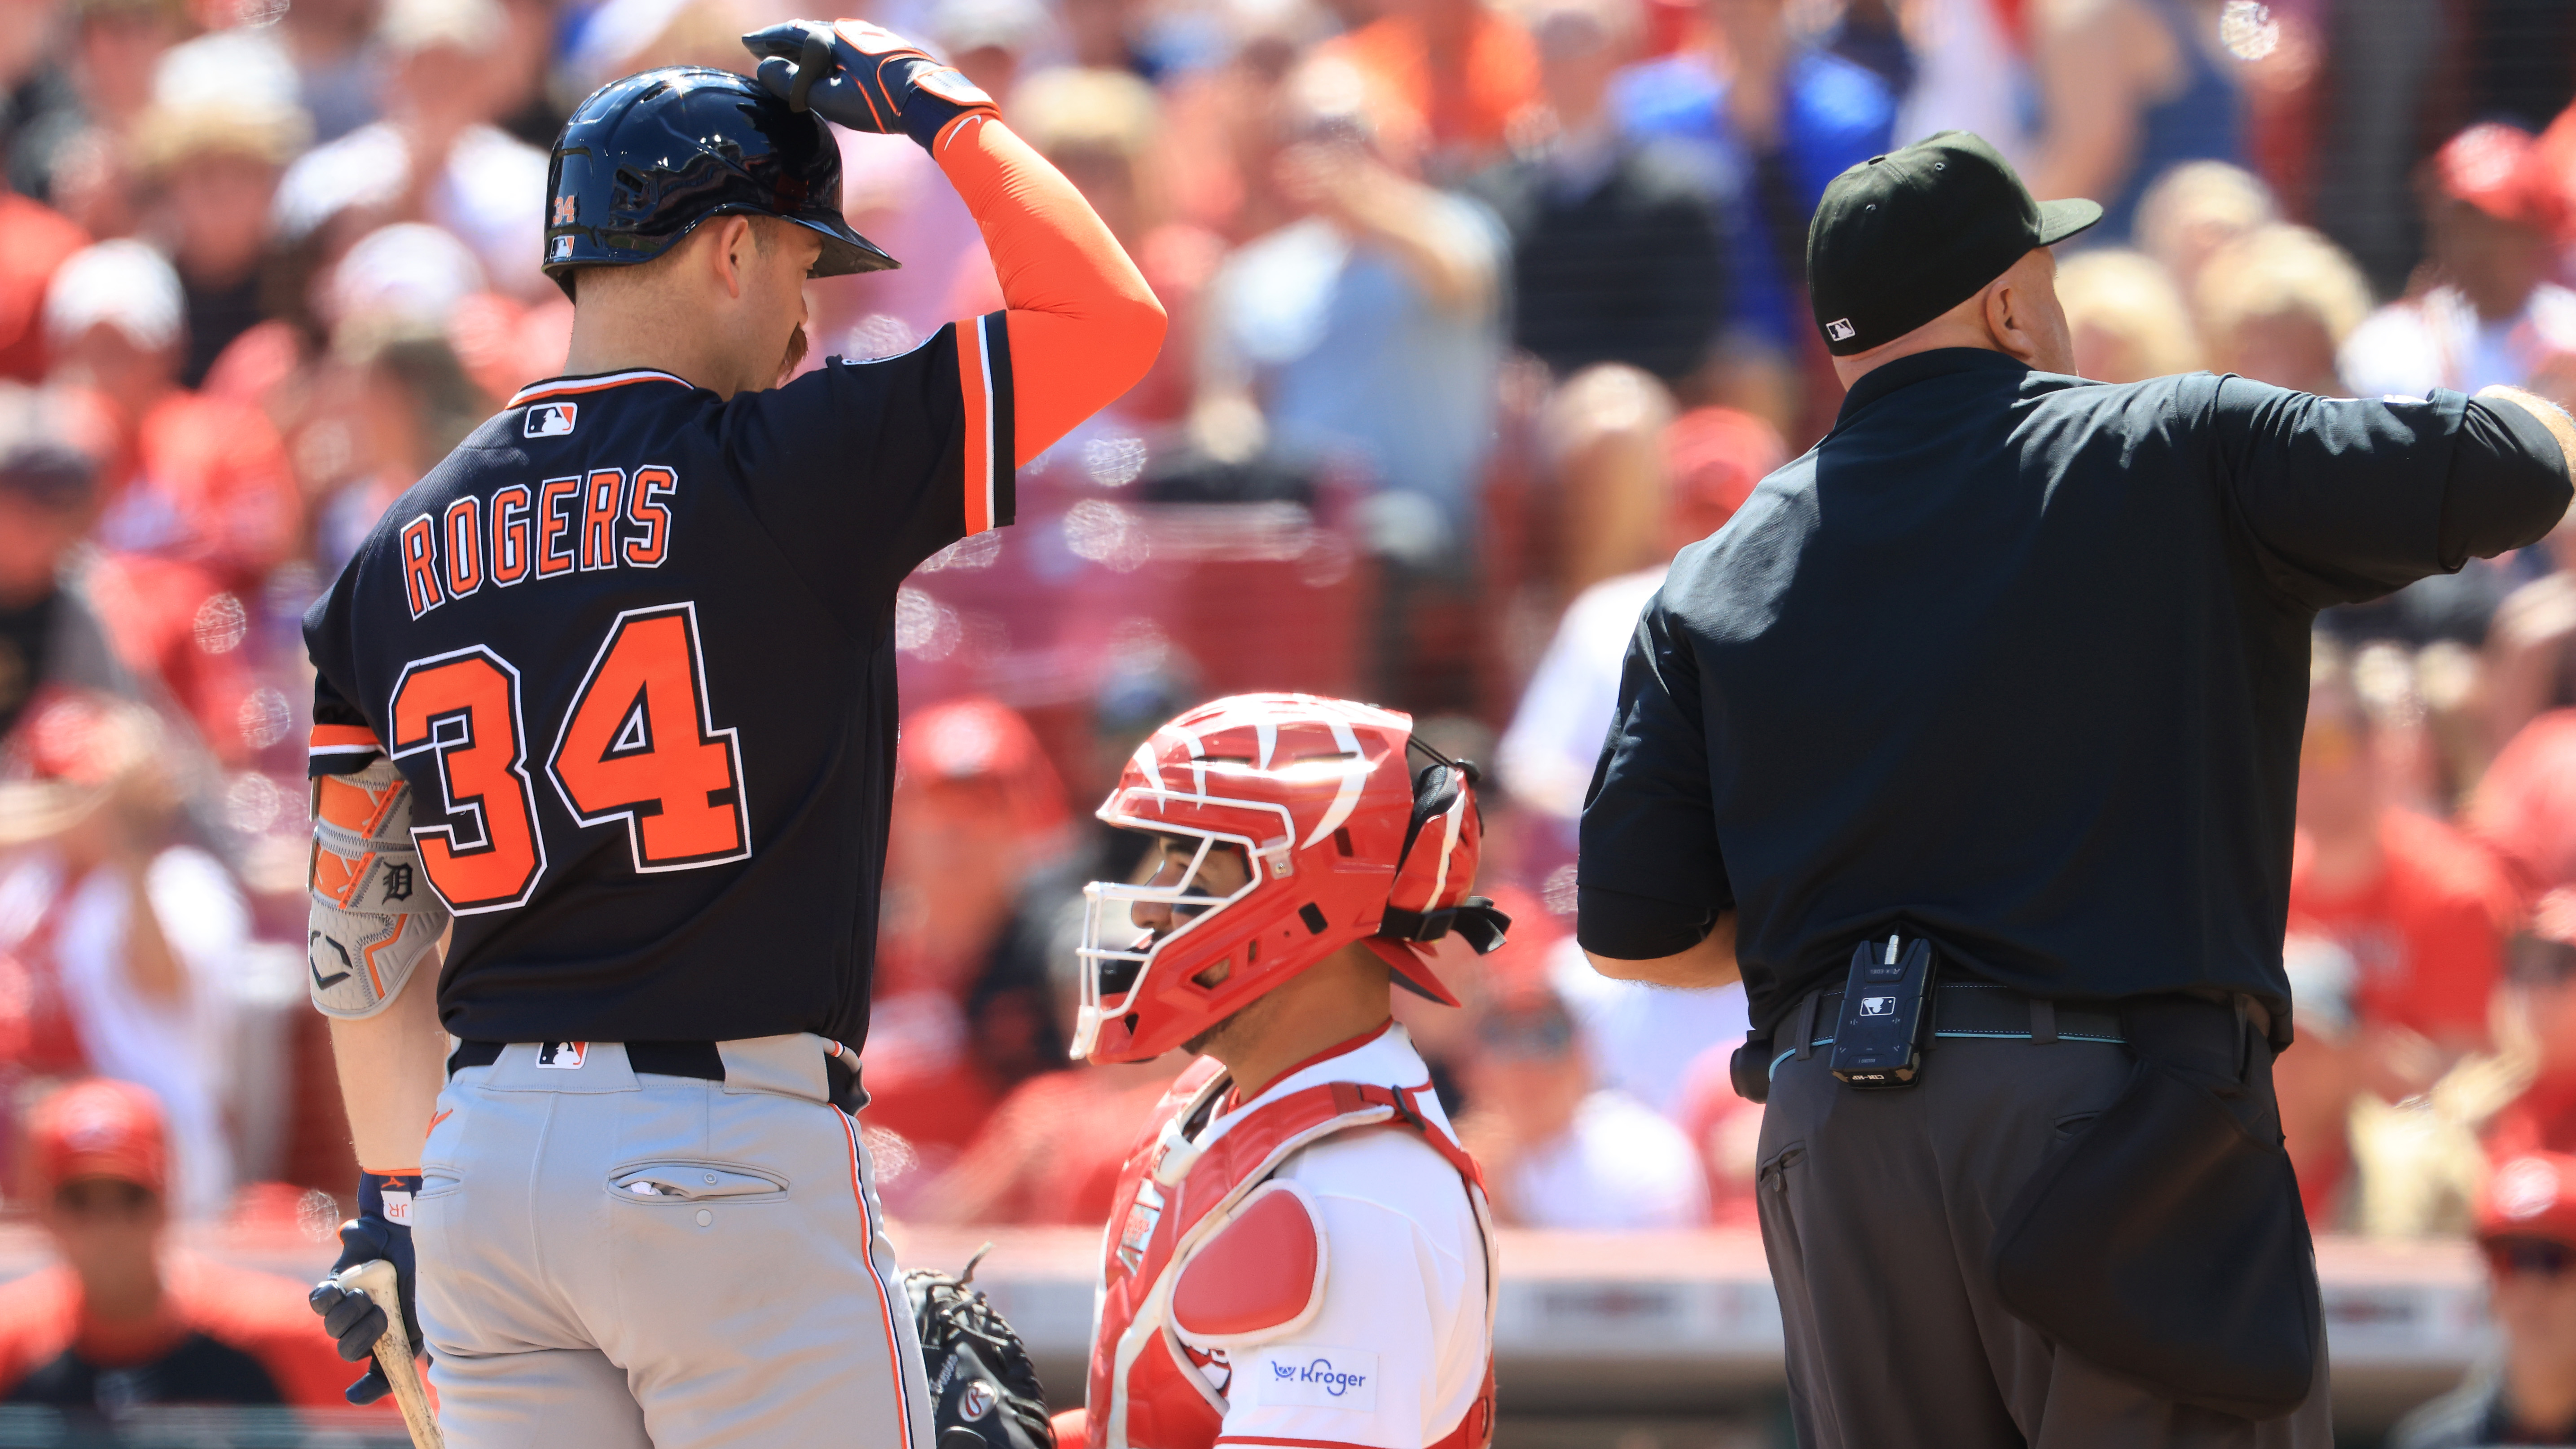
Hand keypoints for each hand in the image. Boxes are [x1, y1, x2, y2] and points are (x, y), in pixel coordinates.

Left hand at [307, 1171, 422, 1405]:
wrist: (415, 1229)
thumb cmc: (427, 1268)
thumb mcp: (428, 1311)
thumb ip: (414, 1341)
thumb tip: (396, 1370)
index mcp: (394, 1334)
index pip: (377, 1371)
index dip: (367, 1387)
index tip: (354, 1394)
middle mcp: (369, 1322)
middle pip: (349, 1350)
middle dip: (361, 1339)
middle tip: (381, 1317)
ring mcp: (349, 1304)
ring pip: (333, 1328)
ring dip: (349, 1318)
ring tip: (365, 1298)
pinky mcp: (335, 1281)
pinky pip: (318, 1301)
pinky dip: (328, 1300)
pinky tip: (341, 1292)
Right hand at [741, 19, 996, 151]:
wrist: (926, 97)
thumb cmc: (879, 102)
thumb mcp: (829, 98)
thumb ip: (794, 84)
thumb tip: (764, 68)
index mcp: (831, 40)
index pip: (790, 34)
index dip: (767, 40)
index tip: (748, 44)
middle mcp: (848, 33)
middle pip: (807, 34)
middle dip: (783, 43)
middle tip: (763, 51)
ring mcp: (866, 40)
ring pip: (826, 40)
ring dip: (805, 48)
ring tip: (790, 59)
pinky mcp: (881, 51)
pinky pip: (843, 46)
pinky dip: (826, 54)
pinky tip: (827, 66)